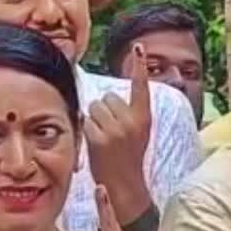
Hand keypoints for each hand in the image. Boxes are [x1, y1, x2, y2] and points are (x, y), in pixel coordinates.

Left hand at [85, 43, 152, 223]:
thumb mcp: (137, 133)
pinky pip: (87, 121)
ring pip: (95, 107)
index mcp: (144, 118)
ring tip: (103, 137)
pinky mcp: (100, 138)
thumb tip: (106, 98)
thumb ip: (128, 115)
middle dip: (104, 110)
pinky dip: (87, 130)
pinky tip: (95, 144)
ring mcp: (116, 129)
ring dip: (94, 119)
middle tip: (110, 131)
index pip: (141, 87)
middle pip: (108, 97)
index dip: (139, 65)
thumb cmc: (127, 157)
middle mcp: (132, 121)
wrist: (124, 184)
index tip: (138, 47)